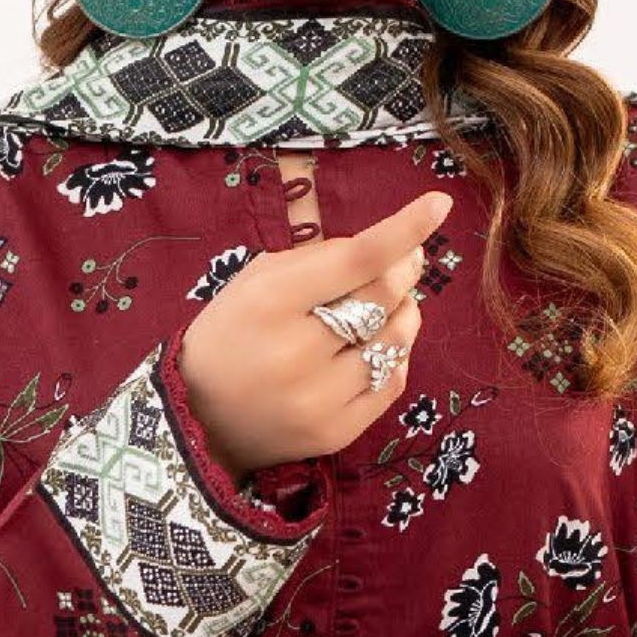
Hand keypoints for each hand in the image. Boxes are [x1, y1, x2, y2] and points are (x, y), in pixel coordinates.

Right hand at [177, 189, 453, 484]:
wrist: (198, 419)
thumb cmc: (230, 332)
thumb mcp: (255, 278)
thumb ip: (318, 259)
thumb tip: (389, 248)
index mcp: (270, 302)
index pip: (355, 259)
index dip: (403, 229)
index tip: (439, 203)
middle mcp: (296, 352)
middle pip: (382, 297)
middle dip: (405, 270)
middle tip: (407, 258)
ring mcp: (319, 399)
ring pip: (396, 341)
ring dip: (404, 312)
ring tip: (389, 303)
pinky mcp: (336, 433)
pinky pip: (392, 382)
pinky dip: (395, 355)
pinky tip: (375, 345)